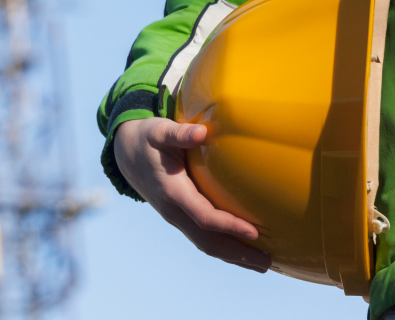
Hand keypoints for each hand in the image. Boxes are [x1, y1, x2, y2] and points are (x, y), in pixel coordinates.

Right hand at [114, 117, 270, 272]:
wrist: (126, 153)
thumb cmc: (147, 138)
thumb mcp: (159, 130)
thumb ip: (179, 133)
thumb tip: (201, 133)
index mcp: (172, 191)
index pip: (204, 217)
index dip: (229, 226)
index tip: (255, 232)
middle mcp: (173, 210)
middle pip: (207, 242)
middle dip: (237, 254)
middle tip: (268, 262)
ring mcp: (175, 217)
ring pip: (205, 245)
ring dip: (234, 257)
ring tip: (263, 264)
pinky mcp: (179, 217)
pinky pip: (203, 238)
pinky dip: (225, 248)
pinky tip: (244, 249)